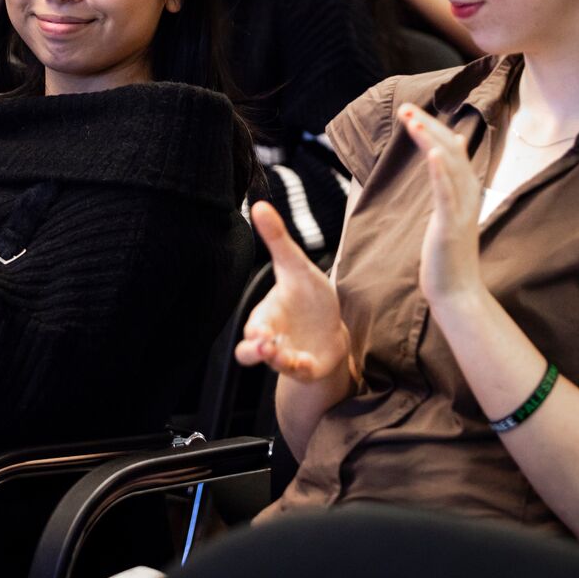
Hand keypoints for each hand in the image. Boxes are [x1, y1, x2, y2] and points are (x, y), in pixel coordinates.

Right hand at [235, 202, 350, 382]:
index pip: (251, 328)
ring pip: (273, 366)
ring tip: (280, 354)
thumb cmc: (308, 297)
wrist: (330, 328)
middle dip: (254, 351)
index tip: (263, 332)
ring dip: (276, 361)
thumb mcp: (296, 266)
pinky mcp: (307, 367)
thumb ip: (277, 239)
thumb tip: (259, 204)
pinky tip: (309, 360)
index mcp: (266, 318)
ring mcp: (289, 356)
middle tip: (265, 344)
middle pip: (247, 354)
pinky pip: (301, 373)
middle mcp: (271, 340)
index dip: (254, 332)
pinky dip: (303, 367)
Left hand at [399, 103, 482, 301]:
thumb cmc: (447, 257)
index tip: (412, 113)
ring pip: (449, 167)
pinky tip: (430, 153)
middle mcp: (466, 197)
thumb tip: (450, 150)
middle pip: (451, 151)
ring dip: (431, 140)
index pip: (452, 151)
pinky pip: (446, 194)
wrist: (457, 293)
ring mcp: (460, 211)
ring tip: (413, 120)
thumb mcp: (448, 213)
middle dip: (428, 127)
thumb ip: (450, 184)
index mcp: (464, 193)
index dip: (434, 129)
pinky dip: (440, 172)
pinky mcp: (451, 227)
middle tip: (405, 108)